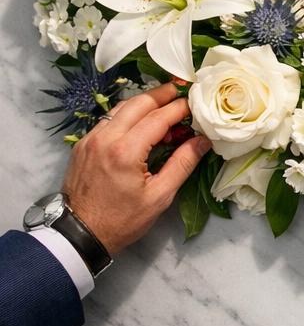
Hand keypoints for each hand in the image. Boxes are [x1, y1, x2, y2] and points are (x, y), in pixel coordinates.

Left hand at [61, 83, 210, 254]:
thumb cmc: (122, 220)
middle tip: (181, 92)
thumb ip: (183, 163)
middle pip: (138, 103)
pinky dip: (127, 115)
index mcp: (125, 152)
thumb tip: (203, 140)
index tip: (195, 104)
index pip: (159, 117)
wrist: (79, 234)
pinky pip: (108, 119)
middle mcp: (105, 138)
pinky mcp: (82, 145)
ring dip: (144, 103)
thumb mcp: (159, 196)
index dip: (180, 107)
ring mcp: (90, 140)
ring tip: (164, 106)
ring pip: (121, 107)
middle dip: (162, 94)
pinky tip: (140, 124)